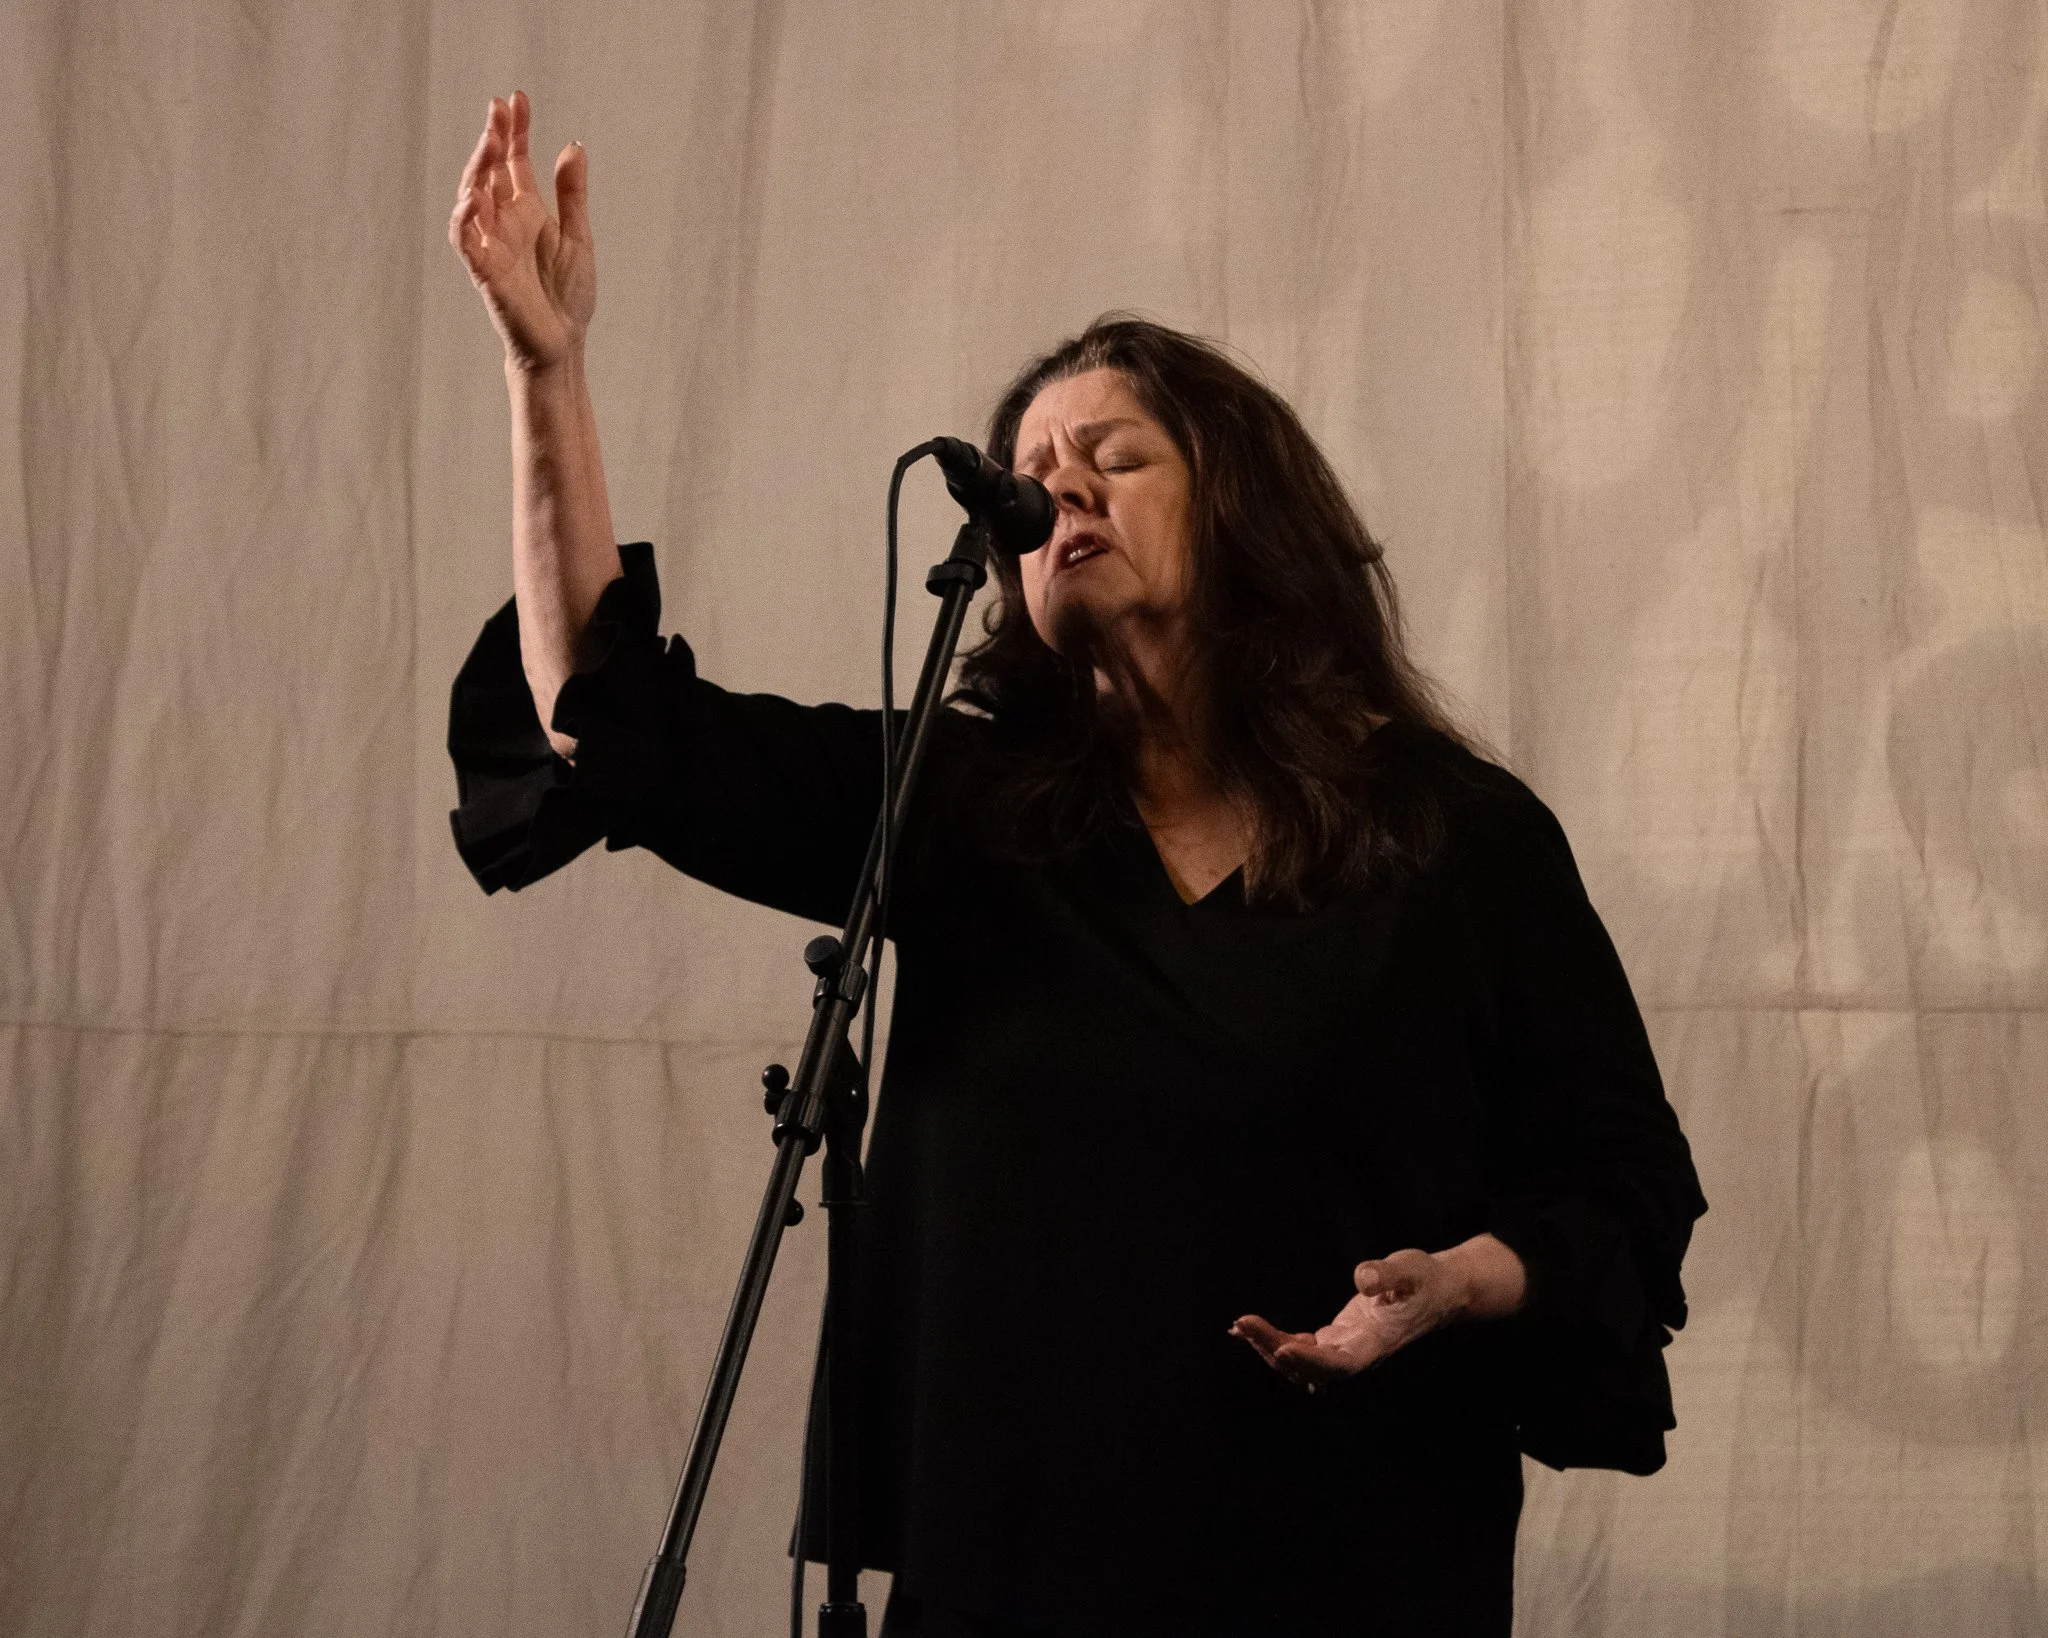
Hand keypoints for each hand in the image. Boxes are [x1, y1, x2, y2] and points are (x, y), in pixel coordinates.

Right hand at [449, 90, 594, 371]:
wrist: (563, 343)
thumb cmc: (568, 295)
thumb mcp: (578, 236)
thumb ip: (572, 193)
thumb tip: (573, 145)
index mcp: (527, 211)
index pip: (514, 161)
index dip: (513, 130)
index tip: (516, 98)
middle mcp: (504, 222)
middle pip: (489, 172)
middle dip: (492, 139)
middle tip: (499, 108)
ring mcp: (491, 244)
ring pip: (472, 197)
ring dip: (477, 168)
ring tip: (489, 140)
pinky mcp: (484, 271)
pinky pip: (464, 240)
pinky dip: (465, 218)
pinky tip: (474, 196)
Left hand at [1230, 1236, 1526, 1392]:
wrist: (1439, 1291)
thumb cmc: (1426, 1280)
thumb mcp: (1413, 1269)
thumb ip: (1388, 1274)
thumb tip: (1364, 1280)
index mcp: (1377, 1343)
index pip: (1342, 1365)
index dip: (1311, 1361)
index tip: (1281, 1346)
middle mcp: (1359, 1354)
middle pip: (1312, 1369)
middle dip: (1274, 1350)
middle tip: (1242, 1324)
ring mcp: (1346, 1349)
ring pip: (1301, 1364)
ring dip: (1269, 1349)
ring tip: (1239, 1327)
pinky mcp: (1337, 1339)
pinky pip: (1301, 1350)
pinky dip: (1274, 1342)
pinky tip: (1249, 1329)